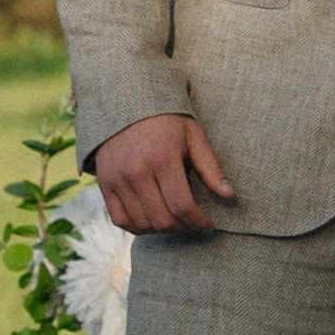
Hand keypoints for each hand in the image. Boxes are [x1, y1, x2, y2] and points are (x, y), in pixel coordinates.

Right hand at [92, 113, 235, 234]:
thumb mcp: (193, 136)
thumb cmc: (167, 121)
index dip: (198, 221)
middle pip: (162, 219)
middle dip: (183, 228)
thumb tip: (229, 195)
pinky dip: (138, 228)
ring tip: (176, 221)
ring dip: (162, 230)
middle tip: (193, 223)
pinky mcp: (105, 184)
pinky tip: (152, 221)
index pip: (181, 205)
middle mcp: (136, 171)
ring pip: (141, 224)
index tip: (208, 224)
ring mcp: (117, 179)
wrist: (126, 104)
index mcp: (162, 158)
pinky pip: (120, 220)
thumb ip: (211, 167)